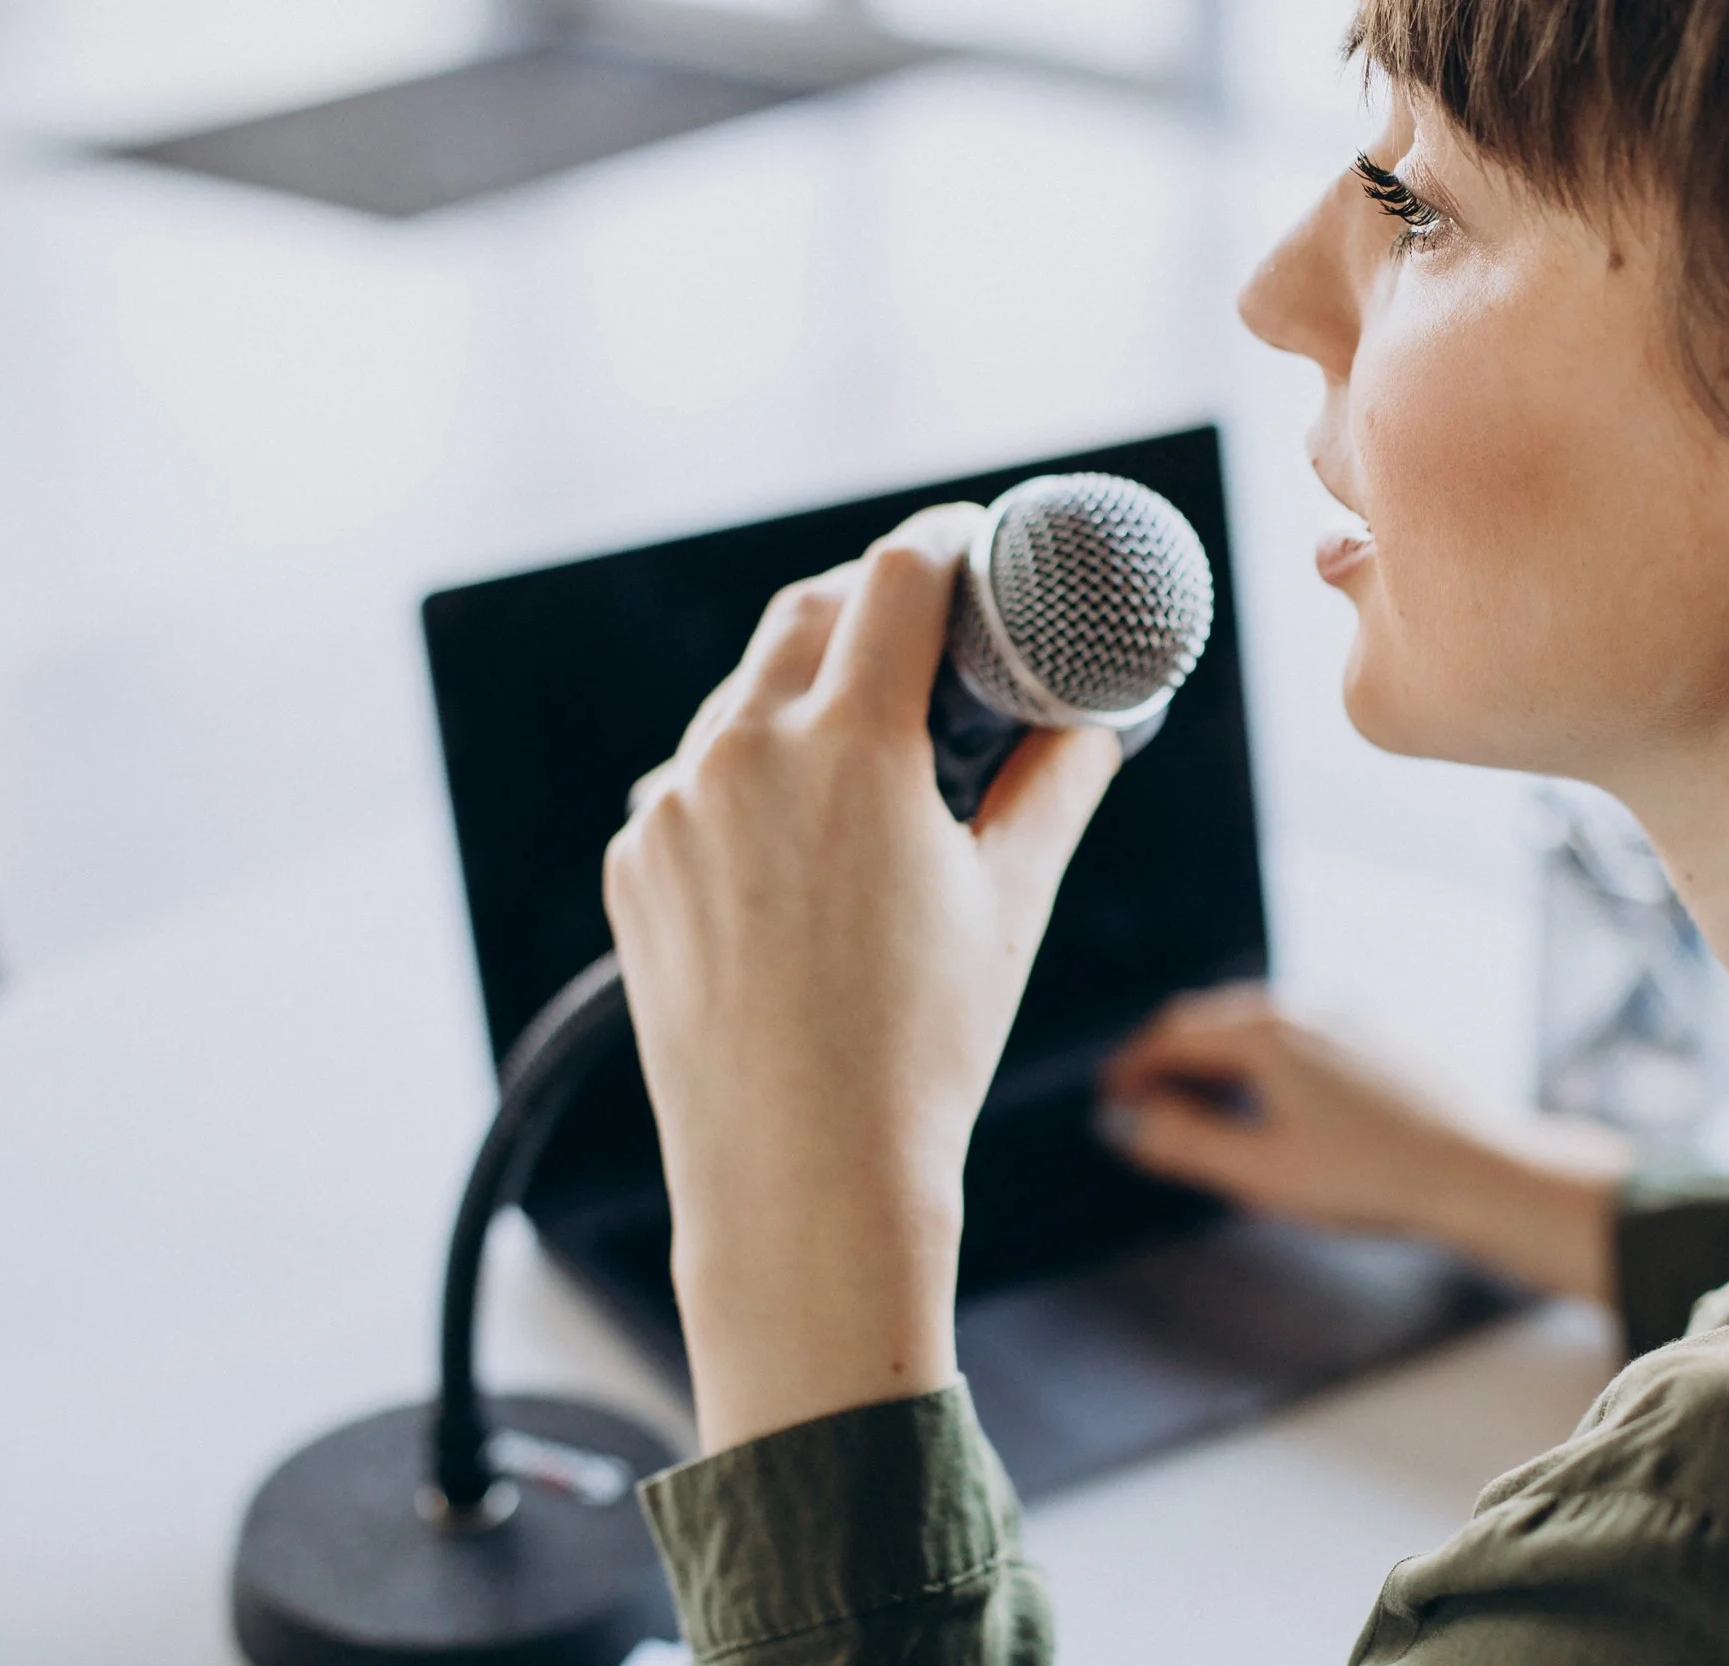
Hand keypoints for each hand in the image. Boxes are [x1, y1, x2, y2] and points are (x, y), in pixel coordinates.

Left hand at [603, 504, 1120, 1451]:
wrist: (802, 1181)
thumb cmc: (923, 1049)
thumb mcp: (1011, 900)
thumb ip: (1058, 785)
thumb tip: (1093, 723)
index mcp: (847, 746)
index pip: (895, 575)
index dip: (946, 543)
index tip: (974, 546)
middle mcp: (739, 756)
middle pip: (807, 612)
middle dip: (873, 603)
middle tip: (932, 633)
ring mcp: (671, 811)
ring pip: (742, 697)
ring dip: (805, 689)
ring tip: (869, 746)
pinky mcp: (635, 866)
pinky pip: (694, 778)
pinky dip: (749, 774)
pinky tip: (799, 836)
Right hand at [1101, 987, 1633, 1300]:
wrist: (1477, 1170)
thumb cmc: (1368, 1178)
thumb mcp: (1259, 1174)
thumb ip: (1183, 1144)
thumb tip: (1123, 1121)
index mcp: (1266, 1034)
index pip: (1174, 1036)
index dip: (1133, 1066)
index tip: (1110, 1095)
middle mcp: (1304, 1009)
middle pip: (1215, 1018)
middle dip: (1171, 1054)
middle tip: (1144, 1094)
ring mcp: (1349, 1017)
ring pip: (1262, 1021)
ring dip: (1218, 1052)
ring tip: (1202, 1098)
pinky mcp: (1383, 1035)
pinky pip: (1304, 1032)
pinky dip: (1265, 1055)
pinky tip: (1276, 1097)